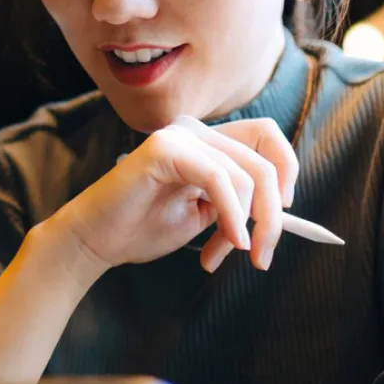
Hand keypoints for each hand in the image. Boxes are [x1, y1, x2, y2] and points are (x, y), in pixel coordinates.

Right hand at [55, 115, 297, 272]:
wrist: (96, 239)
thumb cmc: (144, 227)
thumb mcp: (206, 214)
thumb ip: (239, 203)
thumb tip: (283, 211)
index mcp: (206, 140)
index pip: (267, 137)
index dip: (287, 172)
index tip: (282, 215)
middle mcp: (195, 129)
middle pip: (265, 160)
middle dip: (273, 214)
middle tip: (263, 254)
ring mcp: (179, 135)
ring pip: (247, 174)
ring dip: (250, 223)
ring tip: (231, 254)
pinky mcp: (165, 148)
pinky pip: (218, 179)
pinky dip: (232, 215)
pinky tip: (227, 243)